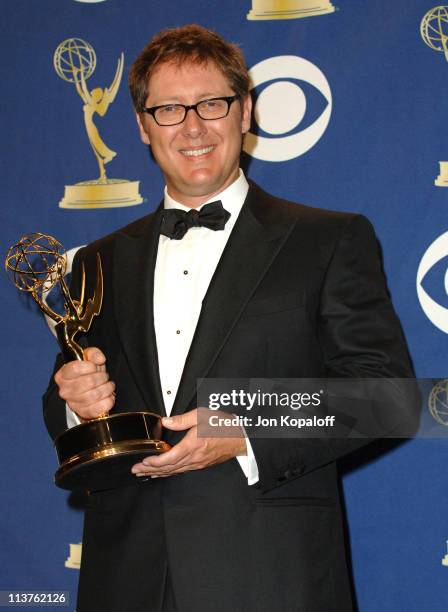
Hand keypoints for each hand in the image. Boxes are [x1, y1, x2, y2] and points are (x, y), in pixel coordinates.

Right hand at [54, 347, 114, 419]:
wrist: (88, 389)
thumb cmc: (87, 373)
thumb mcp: (88, 358)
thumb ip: (93, 353)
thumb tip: (99, 359)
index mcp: (63, 375)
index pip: (75, 368)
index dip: (90, 366)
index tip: (95, 366)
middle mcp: (65, 390)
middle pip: (89, 382)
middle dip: (102, 377)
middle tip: (104, 376)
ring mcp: (73, 403)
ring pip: (96, 395)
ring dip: (107, 388)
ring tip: (108, 385)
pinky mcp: (83, 413)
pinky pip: (100, 407)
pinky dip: (109, 400)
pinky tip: (108, 396)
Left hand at [131, 408, 246, 477]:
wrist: (240, 436)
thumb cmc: (223, 425)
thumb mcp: (202, 415)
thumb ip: (182, 419)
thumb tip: (166, 421)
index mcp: (192, 445)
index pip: (169, 458)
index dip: (154, 462)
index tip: (143, 461)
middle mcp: (194, 458)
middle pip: (168, 468)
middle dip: (150, 470)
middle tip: (135, 471)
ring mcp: (198, 463)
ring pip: (174, 471)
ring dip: (158, 473)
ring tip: (144, 473)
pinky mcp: (201, 464)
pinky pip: (181, 470)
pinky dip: (169, 472)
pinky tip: (163, 473)